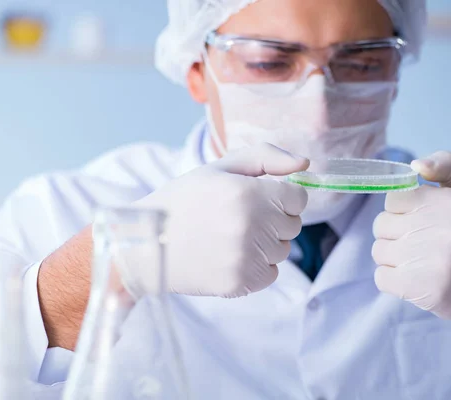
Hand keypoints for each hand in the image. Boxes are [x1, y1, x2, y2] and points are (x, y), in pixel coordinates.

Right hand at [124, 143, 308, 298]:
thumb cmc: (182, 202)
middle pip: (292, 225)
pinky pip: (270, 274)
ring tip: (228, 237)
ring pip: (282, 251)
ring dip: (264, 244)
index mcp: (247, 193)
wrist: (145, 244)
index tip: (257, 199)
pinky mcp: (240, 283)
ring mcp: (245, 258)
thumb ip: (265, 157)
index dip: (280, 197)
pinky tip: (228, 257)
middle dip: (273, 220)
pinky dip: (256, 267)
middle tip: (237, 218)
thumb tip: (304, 165)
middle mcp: (251, 226)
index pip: (298, 199)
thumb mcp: (219, 169)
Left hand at [373, 151, 450, 345]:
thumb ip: (446, 167)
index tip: (419, 221)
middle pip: (381, 224)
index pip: (393, 198)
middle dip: (395, 235)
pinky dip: (392, 281)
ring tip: (421, 263)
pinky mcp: (419, 287)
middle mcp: (443, 228)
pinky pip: (380, 277)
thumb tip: (415, 165)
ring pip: (378, 251)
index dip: (401, 211)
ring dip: (393, 259)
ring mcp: (431, 260)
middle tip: (422, 245)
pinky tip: (416, 280)